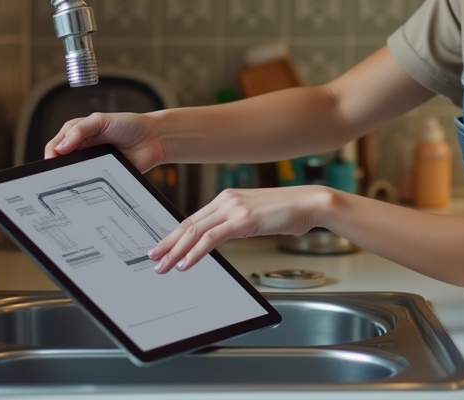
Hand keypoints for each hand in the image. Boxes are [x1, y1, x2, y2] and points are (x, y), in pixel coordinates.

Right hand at [43, 111, 164, 172]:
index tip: (52, 160)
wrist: (154, 139)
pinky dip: (87, 182)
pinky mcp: (103, 173)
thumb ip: (80, 130)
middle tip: (58, 171)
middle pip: (63, 159)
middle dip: (58, 166)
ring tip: (73, 176)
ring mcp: (93, 161)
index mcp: (79, 131)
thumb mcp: (101, 120)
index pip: (57, 143)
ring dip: (72, 175)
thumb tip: (61, 146)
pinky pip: (90, 181)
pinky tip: (87, 181)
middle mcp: (84, 147)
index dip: (52, 152)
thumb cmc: (130, 124)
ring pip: (74, 172)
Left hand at [149, 186, 333, 272]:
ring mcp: (234, 208)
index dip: (174, 235)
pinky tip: (186, 263)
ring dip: (176, 251)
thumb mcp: (255, 217)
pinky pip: (212, 238)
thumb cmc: (287, 211)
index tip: (162, 247)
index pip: (193, 219)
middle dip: (168, 244)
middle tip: (153, 258)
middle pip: (188, 224)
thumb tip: (221, 239)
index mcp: (227, 198)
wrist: (309, 203)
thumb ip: (236, 224)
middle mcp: (227, 200)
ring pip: (195, 231)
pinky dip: (195, 252)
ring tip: (164, 266)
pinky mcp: (243, 219)